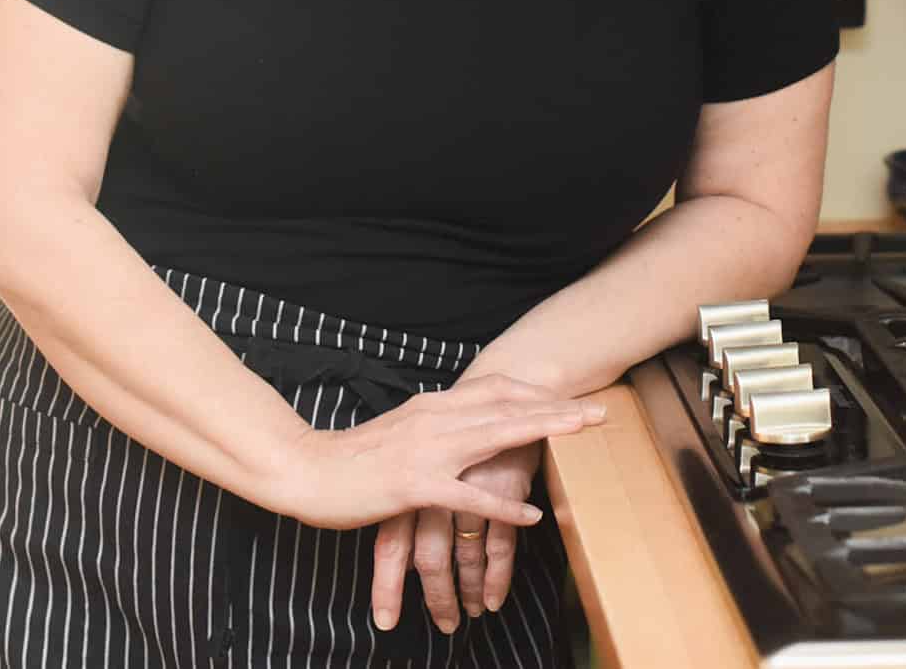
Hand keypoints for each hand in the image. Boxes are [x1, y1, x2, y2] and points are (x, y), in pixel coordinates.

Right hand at [272, 374, 603, 531]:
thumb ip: (435, 427)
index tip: (571, 394)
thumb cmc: (354, 458)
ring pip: (496, 437)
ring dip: (543, 432)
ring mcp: (426, 451)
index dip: (536, 392)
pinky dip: (502, 503)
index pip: (495, 390)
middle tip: (598, 410)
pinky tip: (531, 516)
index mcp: (433, 406)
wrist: (307, 470)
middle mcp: (435, 419)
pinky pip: (468, 496)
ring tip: (581, 435)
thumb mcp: (402, 432)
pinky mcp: (414, 485)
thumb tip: (464, 426)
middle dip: (556, 408)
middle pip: (507, 407)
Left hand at [370, 440, 542, 634]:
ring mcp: (467, 480)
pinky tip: (498, 594)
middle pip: (427, 553)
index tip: (384, 618)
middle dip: (436, 595)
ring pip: (464, 552)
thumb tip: (404, 534)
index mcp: (412, 475)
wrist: (495, 374)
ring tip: (475, 614)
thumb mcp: (428, 453)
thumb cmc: (459, 421)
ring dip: (471, 589)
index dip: (387, 581)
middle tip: (444, 626)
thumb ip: (416, 489)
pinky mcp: (501, 479)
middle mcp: (435, 480)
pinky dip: (498, 571)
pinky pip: (499, 538)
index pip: (393, 539)